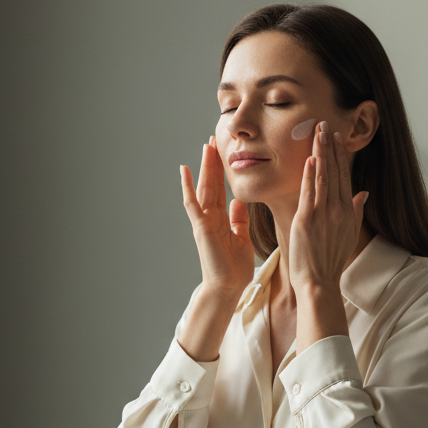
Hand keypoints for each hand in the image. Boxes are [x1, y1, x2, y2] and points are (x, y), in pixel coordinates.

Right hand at [181, 138, 254, 300]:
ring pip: (203, 188)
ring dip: (204, 167)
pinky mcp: (201, 227)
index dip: (222, 171)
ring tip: (206, 146)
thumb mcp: (241, 238)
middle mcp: (210, 217)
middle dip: (213, 162)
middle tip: (213, 140)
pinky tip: (185, 170)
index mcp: (221, 219)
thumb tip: (237, 202)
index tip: (224, 152)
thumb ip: (239, 220)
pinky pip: (192, 203)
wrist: (228, 287)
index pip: (221, 189)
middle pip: (211, 184)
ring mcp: (204, 221)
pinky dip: (188, 187)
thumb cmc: (234, 268)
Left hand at [288, 122, 368, 292]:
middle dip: (330, 146)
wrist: (319, 281)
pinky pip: (310, 192)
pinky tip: (311, 158)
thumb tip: (364, 193)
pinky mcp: (307, 220)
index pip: (345, 176)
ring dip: (321, 152)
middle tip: (325, 124)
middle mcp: (338, 210)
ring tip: (318, 132)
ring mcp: (323, 214)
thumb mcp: (349, 234)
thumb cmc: (331, 260)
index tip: (336, 137)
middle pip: (335, 171)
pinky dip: (311, 175)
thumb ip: (356, 211)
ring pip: (323, 177)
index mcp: (348, 211)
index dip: (340, 155)